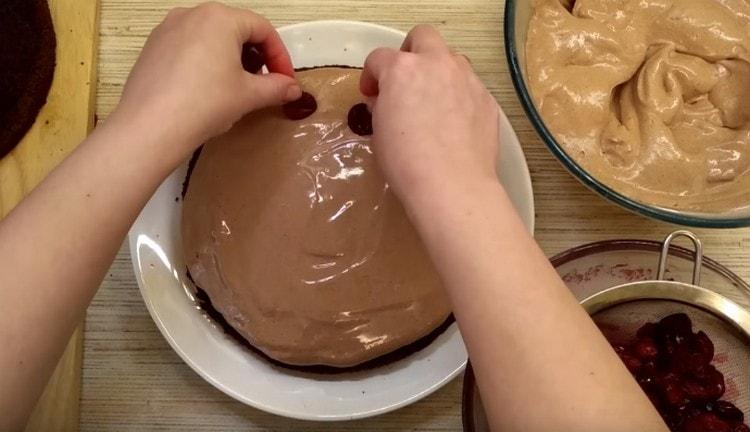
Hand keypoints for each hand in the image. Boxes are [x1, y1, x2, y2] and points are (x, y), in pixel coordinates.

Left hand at [114, 2, 300, 155]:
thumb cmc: (205, 103)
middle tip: (264, 85)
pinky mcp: (152, 48)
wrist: (151, 126)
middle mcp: (192, 14)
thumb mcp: (248, 95)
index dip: (280, 56)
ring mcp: (167, 29)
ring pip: (210, 38)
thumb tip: (293, 89)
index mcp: (220, 18)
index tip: (286, 81)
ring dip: (230, 60)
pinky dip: (205, 64)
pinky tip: (206, 92)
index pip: (262, 29)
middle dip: (256, 57)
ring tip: (236, 89)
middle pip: (235, 30)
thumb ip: (276, 88)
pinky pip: (188, 49)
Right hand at [361, 25, 499, 204]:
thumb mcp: (379, 132)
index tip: (371, 94)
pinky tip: (453, 124)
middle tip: (404, 80)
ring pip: (452, 59)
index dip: (371, 75)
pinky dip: (459, 97)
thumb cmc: (408, 163)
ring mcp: (466, 79)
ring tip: (432, 103)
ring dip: (439, 72)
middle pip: (423, 37)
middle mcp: (437, 65)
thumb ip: (382, 106)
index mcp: (402, 70)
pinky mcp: (487, 99)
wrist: (452, 185)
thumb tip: (387, 102)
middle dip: (410, 52)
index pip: (379, 58)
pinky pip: (470, 87)